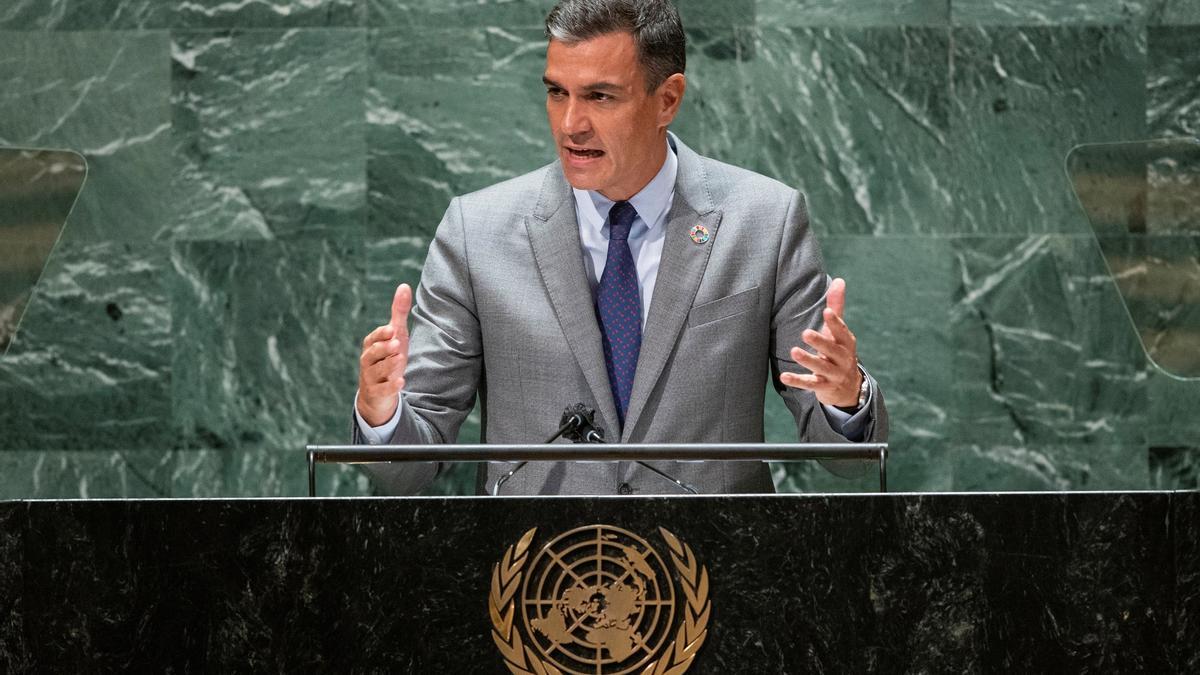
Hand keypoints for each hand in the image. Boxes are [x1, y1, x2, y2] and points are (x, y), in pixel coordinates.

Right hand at [357, 284, 412, 426]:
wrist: (378, 393)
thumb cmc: (388, 358)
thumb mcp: (395, 335)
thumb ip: (398, 312)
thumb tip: (404, 285)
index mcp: (371, 345)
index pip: (373, 338)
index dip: (381, 334)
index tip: (391, 329)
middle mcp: (368, 361)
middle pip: (373, 354)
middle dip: (384, 348)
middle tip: (396, 343)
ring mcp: (371, 377)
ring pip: (377, 371)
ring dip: (389, 365)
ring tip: (399, 359)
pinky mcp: (377, 393)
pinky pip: (382, 390)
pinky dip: (391, 386)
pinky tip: (401, 382)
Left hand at [779, 277, 863, 407]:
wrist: (849, 388)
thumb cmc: (839, 352)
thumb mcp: (839, 332)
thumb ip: (836, 307)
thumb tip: (839, 280)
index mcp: (846, 343)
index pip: (841, 332)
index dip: (835, 322)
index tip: (826, 312)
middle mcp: (842, 359)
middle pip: (832, 350)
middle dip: (820, 342)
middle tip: (805, 333)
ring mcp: (834, 374)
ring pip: (821, 367)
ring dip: (807, 360)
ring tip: (794, 351)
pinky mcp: (823, 387)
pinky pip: (810, 384)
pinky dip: (797, 381)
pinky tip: (784, 376)